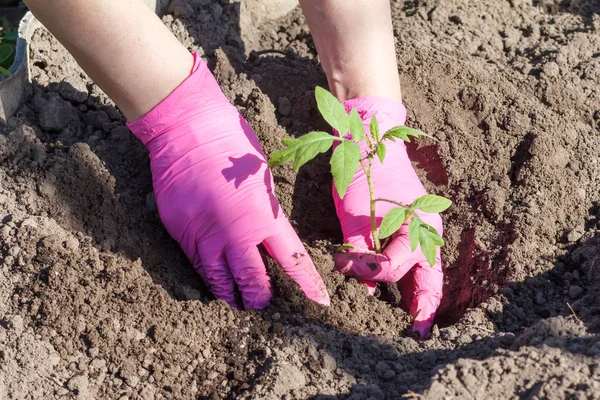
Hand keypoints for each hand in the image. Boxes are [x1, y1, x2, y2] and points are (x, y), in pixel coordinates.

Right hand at [127, 53, 329, 308]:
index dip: (307, 284)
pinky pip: (196, 263)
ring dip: (231, 294)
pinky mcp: (179, 231)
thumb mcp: (262, 179)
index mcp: (263, 216)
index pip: (292, 260)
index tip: (319, 301)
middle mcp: (234, 232)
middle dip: (260, 297)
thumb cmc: (232, 145)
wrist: (187, 127)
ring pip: (219, 279)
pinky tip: (213, 278)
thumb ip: (265, 214)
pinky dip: (207, 274)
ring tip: (236, 301)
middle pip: (251, 280)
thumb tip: (265, 238)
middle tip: (262, 303)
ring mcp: (203, 234)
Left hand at [331, 97, 442, 336]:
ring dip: (417, 297)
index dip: (366, 272)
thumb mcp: (355, 215)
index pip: (393, 267)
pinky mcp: (410, 230)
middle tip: (416, 335)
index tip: (341, 266)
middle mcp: (426, 234)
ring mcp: (421, 232)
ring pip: (424, 273)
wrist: (371, 141)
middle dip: (422, 308)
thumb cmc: (365, 174)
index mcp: (416, 227)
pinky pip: (413, 261)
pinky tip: (401, 295)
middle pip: (428, 279)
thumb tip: (362, 286)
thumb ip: (359, 251)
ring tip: (412, 322)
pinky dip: (408, 279)